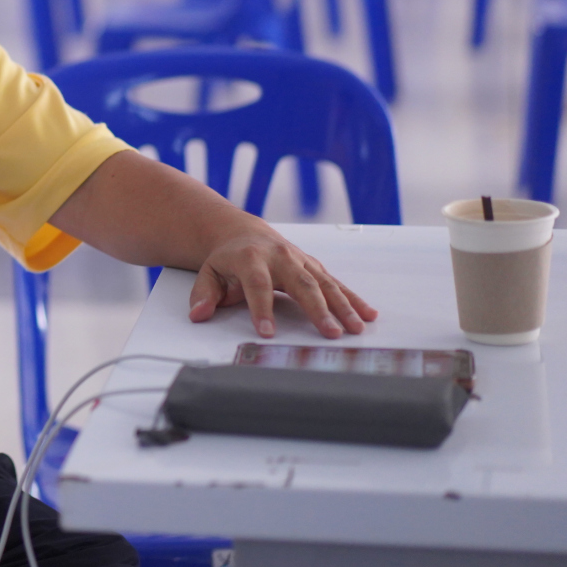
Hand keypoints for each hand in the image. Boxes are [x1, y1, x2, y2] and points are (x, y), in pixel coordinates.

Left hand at [187, 231, 377, 338]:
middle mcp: (280, 256)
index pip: (257, 284)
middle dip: (317, 309)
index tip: (266, 332)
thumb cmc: (227, 259)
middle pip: (301, 283)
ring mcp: (301, 260)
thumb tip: (199, 314)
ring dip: (343, 306)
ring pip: (324, 283)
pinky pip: (336, 283)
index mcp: (251, 258)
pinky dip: (353, 298)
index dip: (262, 308)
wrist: (244, 234)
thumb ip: (203, 294)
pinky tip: (368, 314)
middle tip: (330, 332)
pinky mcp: (314, 266)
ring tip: (355, 328)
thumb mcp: (208, 273)